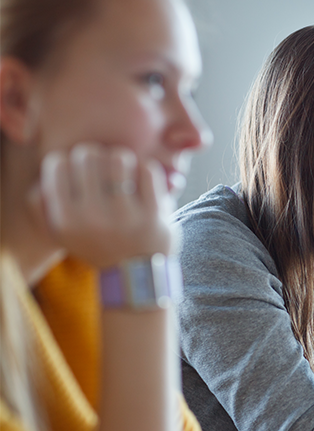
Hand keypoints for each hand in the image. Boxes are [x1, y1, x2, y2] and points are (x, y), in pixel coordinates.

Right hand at [38, 143, 173, 267]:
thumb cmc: (97, 245)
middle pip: (87, 155)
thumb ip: (42, 204)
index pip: (58, 163)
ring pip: (118, 158)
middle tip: (101, 166)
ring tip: (122, 170)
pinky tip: (141, 179)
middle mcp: (93, 216)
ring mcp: (126, 215)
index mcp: (65, 219)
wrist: (135, 276)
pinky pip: (148, 170)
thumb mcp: (60, 232)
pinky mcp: (154, 213)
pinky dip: (145, 168)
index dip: (68, 159)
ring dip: (121, 158)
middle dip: (94, 155)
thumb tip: (49, 169)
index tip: (78, 168)